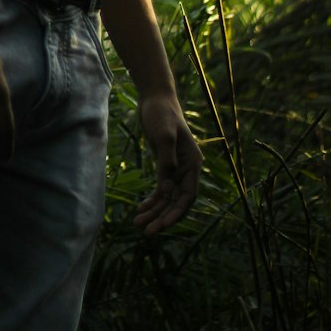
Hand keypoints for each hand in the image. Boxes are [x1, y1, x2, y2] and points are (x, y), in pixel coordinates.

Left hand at [133, 92, 201, 234]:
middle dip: (163, 218)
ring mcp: (176, 168)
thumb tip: (168, 188)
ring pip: (167, 198)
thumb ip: (166, 160)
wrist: (154, 98)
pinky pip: (160, 189)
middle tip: (146, 232)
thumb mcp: (163, 134)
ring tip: (137, 224)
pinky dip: (152, 200)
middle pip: (177, 201)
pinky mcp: (164, 165)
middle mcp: (187, 169)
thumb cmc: (161, 113)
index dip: (177, 213)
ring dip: (155, 212)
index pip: (188, 196)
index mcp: (192, 163)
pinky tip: (141, 209)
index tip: (163, 225)